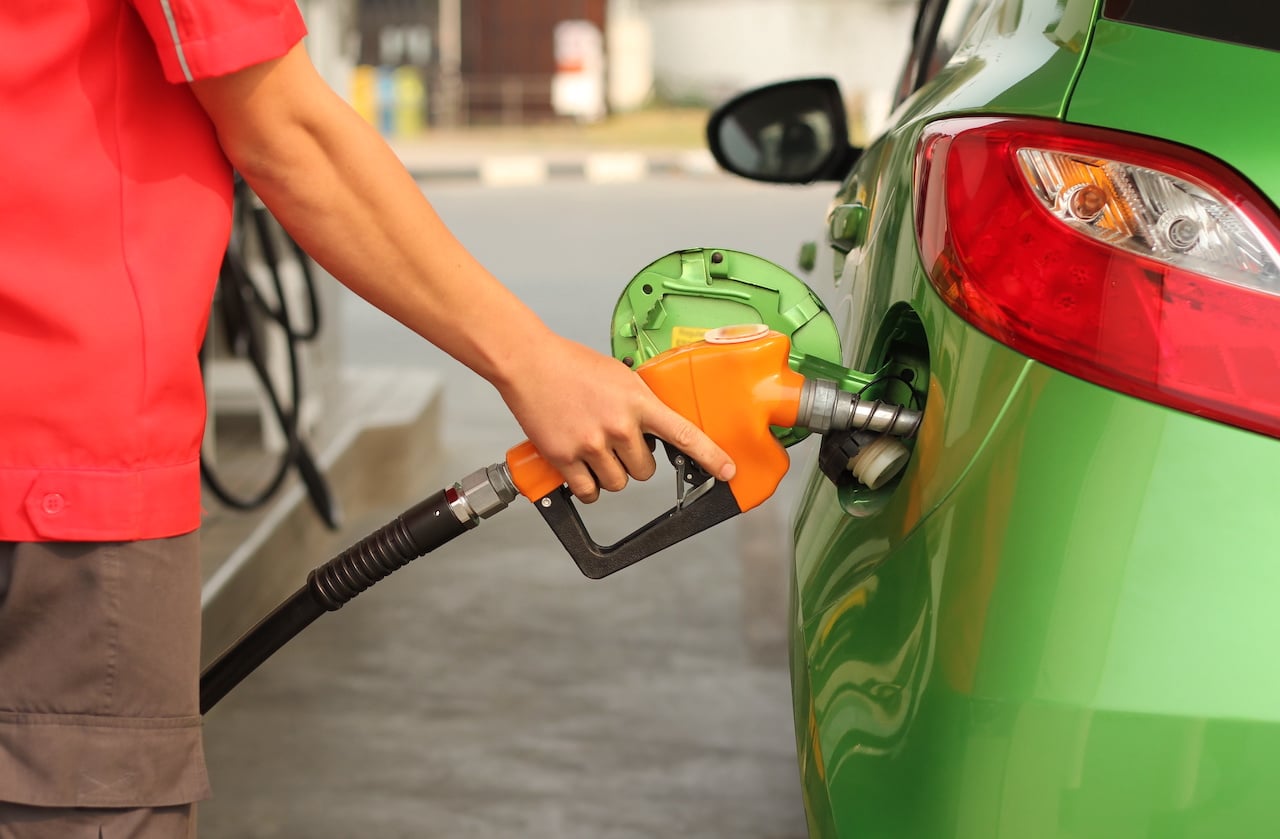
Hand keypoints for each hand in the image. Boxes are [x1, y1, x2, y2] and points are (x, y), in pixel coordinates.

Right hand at [495, 335, 735, 501]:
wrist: (529, 363)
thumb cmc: (572, 365)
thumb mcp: (620, 376)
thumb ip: (640, 403)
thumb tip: (655, 428)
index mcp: (638, 401)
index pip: (685, 435)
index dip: (711, 456)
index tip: (727, 471)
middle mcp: (619, 425)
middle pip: (645, 472)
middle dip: (634, 463)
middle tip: (617, 444)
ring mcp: (592, 444)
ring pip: (617, 483)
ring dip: (610, 474)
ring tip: (594, 451)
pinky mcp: (565, 458)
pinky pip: (589, 491)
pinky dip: (587, 487)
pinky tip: (581, 470)